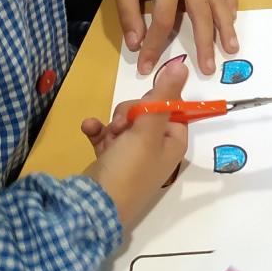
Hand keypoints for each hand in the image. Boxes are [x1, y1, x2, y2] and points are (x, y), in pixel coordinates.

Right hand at [83, 54, 188, 227]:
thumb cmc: (129, 168)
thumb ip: (164, 95)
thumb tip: (182, 65)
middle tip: (122, 126)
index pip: (172, 107)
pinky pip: (106, 135)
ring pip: (125, 122)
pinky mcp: (110, 159)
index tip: (144, 105)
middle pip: (146, 112)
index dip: (156, 101)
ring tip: (107, 133)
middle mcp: (156, 148)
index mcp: (173, 141)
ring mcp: (132, 155)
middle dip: (129, 113)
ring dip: (112, 122)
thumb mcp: (149, 130)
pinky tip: (89, 128)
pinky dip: (98, 130)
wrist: (93, 206)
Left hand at [108, 0, 238, 75]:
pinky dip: (230, 1)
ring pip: (219, 1)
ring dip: (226, 26)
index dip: (155, 45)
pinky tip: (232, 16)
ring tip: (232, 48)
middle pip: (202, 14)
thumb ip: (129, 12)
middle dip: (205, 43)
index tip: (147, 66)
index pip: (163, 20)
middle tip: (208, 68)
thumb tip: (136, 44)